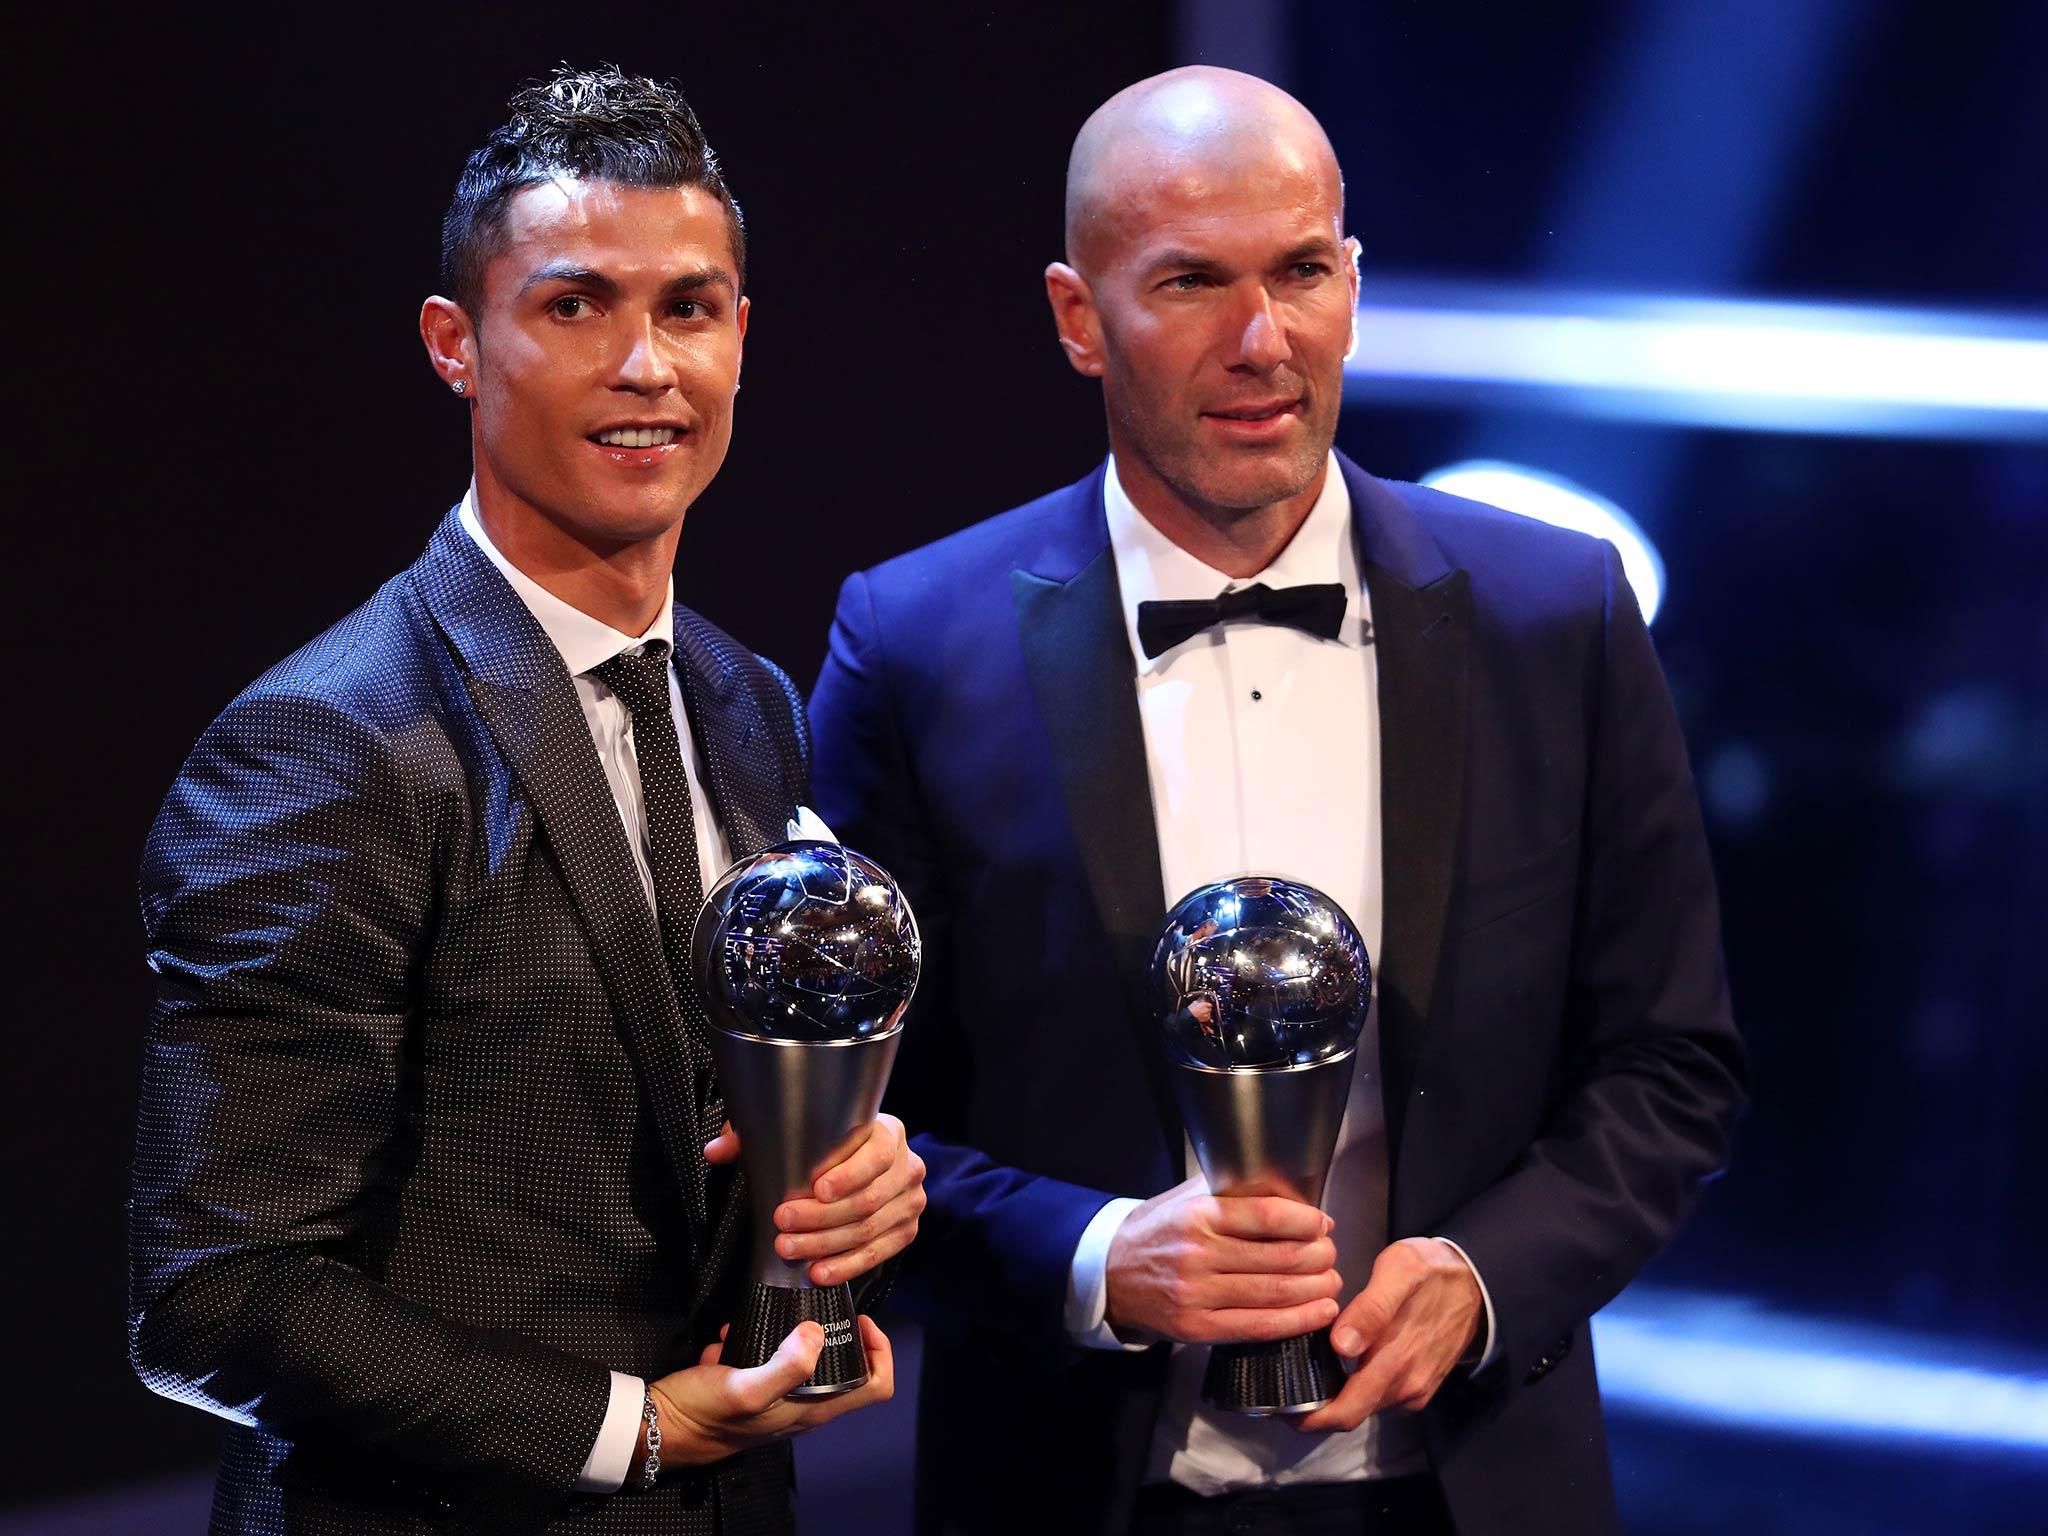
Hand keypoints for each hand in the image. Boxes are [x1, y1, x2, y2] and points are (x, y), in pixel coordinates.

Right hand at [641, 1316, 893, 1472]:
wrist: (656, 1429)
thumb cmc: (704, 1413)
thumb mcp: (744, 1387)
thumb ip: (786, 1364)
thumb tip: (816, 1332)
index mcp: (813, 1411)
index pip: (876, 1387)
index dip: (880, 1351)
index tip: (858, 1320)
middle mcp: (803, 1407)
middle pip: (844, 1366)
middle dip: (830, 1332)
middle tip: (811, 1305)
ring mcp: (778, 1399)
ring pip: (801, 1358)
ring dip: (782, 1335)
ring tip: (758, 1320)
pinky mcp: (752, 1389)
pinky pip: (765, 1358)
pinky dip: (751, 1341)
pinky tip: (727, 1337)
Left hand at [706, 1113, 926, 1285]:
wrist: (861, 1162)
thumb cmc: (827, 1144)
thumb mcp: (795, 1131)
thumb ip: (755, 1135)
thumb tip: (716, 1151)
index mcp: (889, 1132)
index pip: (877, 1155)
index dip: (849, 1174)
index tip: (815, 1189)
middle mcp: (908, 1166)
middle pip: (868, 1199)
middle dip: (821, 1217)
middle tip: (782, 1223)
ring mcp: (910, 1202)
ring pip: (869, 1230)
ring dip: (826, 1244)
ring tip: (789, 1249)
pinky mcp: (905, 1231)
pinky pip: (878, 1254)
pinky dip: (846, 1266)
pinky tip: (818, 1271)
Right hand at [1104, 1176, 1340, 1344]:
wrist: (1110, 1274)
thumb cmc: (1158, 1231)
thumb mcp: (1186, 1198)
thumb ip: (1232, 1191)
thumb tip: (1291, 1191)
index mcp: (1199, 1215)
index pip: (1267, 1216)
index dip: (1306, 1222)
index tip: (1323, 1223)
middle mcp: (1198, 1254)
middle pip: (1279, 1257)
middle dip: (1319, 1257)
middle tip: (1332, 1254)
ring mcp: (1197, 1294)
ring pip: (1273, 1293)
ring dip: (1315, 1289)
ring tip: (1333, 1282)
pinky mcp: (1197, 1327)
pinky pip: (1257, 1326)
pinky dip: (1296, 1321)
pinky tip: (1320, 1312)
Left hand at [1294, 1238, 1480, 1431]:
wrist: (1480, 1281)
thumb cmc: (1434, 1270)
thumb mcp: (1400, 1270)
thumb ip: (1371, 1309)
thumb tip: (1341, 1347)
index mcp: (1396, 1361)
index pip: (1344, 1411)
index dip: (1308, 1417)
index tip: (1279, 1403)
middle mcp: (1406, 1386)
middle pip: (1350, 1415)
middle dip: (1314, 1412)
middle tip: (1283, 1388)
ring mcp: (1415, 1389)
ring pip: (1364, 1406)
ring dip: (1336, 1397)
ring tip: (1305, 1368)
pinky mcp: (1421, 1385)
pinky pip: (1381, 1396)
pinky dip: (1357, 1389)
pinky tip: (1340, 1364)